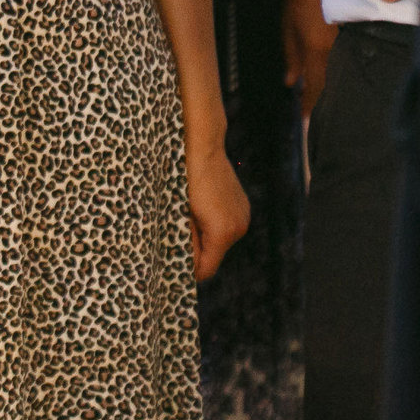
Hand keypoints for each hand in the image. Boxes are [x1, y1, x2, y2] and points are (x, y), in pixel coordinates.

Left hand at [186, 135, 251, 279]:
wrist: (203, 148)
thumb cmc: (185, 181)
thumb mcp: (180, 217)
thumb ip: (185, 245)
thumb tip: (186, 268)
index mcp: (222, 233)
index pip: (206, 270)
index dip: (190, 270)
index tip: (175, 260)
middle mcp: (239, 228)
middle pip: (215, 257)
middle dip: (198, 252)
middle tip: (181, 232)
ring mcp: (244, 217)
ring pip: (221, 243)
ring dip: (207, 239)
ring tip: (194, 217)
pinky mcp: (244, 207)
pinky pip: (228, 228)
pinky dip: (216, 227)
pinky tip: (205, 209)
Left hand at [283, 0, 337, 118]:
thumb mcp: (287, 24)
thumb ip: (290, 54)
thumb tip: (291, 81)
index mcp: (317, 48)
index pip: (315, 86)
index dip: (311, 105)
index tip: (308, 122)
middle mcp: (335, 47)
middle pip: (330, 82)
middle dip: (322, 99)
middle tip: (317, 115)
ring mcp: (347, 38)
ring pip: (340, 69)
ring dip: (331, 84)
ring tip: (326, 98)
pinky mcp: (354, 29)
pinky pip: (347, 54)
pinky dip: (340, 66)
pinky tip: (337, 71)